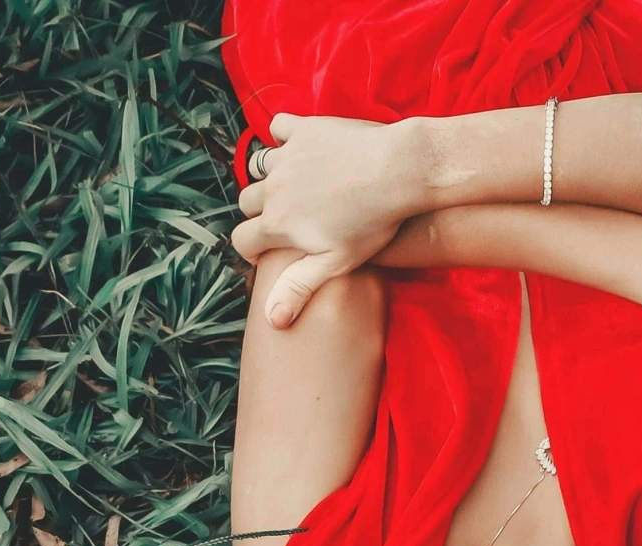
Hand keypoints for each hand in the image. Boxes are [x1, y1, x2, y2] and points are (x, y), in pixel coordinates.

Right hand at [231, 113, 425, 327]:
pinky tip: (298, 147)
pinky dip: (283, 136)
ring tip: (294, 186)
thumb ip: (299, 287)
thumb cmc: (372, 222)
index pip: (243, 239)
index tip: (266, 253)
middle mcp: (274, 188)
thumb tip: (272, 319)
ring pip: (261, 166)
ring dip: (271, 177)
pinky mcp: (305, 129)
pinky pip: (279, 128)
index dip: (251, 249)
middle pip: (247, 201)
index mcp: (278, 223)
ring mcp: (288, 156)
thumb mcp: (336, 262)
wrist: (399, 170)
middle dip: (259, 212)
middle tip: (285, 219)